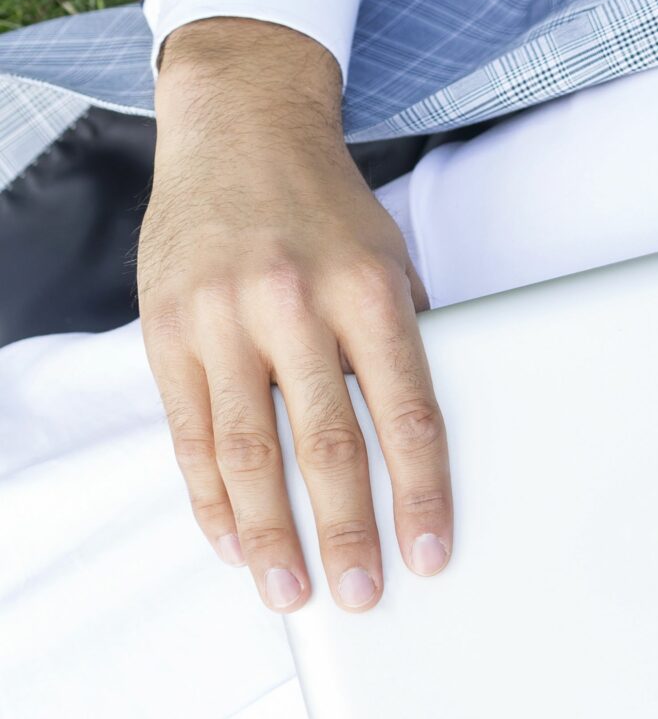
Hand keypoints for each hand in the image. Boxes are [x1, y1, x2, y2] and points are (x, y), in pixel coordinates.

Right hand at [137, 18, 451, 612]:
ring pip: (247, 451)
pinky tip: (232, 539)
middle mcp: (292, 305)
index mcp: (367, 291)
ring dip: (270, 532)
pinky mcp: (165, 330)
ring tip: (291, 589)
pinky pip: (189, 433)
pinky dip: (209, 496)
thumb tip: (421, 444)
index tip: (431, 552)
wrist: (239, 124)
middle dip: (346, 531)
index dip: (422, 494)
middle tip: (362, 593)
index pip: (406, 415)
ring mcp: (221, 318)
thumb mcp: (389, 259)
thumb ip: (402, 343)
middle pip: (326, 444)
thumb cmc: (327, 205)